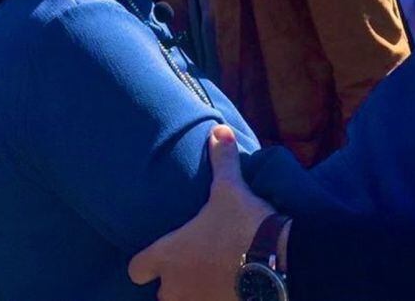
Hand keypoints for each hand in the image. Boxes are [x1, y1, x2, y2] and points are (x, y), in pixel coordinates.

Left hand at [128, 125, 274, 300]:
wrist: (276, 261)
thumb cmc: (242, 224)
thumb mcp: (231, 188)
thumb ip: (222, 161)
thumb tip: (219, 130)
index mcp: (171, 255)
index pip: (137, 268)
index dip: (145, 263)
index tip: (156, 256)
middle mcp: (178, 287)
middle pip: (163, 294)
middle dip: (175, 283)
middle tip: (193, 266)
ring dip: (195, 295)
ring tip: (212, 281)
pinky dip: (219, 300)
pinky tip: (232, 291)